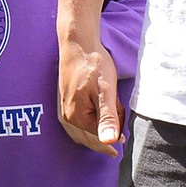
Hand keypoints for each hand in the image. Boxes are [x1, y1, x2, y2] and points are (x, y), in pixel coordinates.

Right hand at [58, 34, 124, 152]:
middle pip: (95, 134)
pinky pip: (85, 117)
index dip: (116, 123)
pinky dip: (96, 113)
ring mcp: (66, 109)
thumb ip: (108, 117)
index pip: (103, 135)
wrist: (79, 43)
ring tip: (110, 102)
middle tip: (115, 101)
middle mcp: (67, 116)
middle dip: (109, 123)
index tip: (118, 104)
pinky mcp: (69, 101)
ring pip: (91, 125)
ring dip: (103, 117)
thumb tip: (110, 142)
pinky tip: (100, 102)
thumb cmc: (93, 64)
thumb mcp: (106, 90)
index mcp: (76, 116)